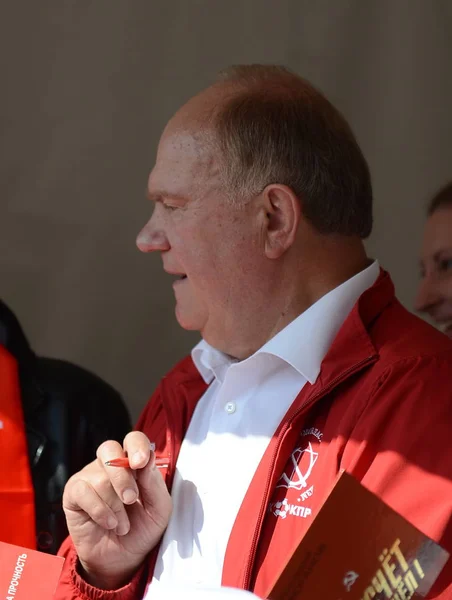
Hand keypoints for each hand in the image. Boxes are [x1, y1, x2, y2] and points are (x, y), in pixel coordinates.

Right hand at [62, 432, 171, 589]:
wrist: (122, 560)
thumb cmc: (142, 529)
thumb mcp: (158, 509)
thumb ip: (154, 483)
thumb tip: (148, 457)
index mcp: (134, 462)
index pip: (133, 439)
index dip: (136, 446)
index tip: (141, 463)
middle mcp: (110, 465)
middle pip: (109, 449)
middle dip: (122, 476)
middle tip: (131, 499)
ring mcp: (90, 477)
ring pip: (99, 477)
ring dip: (115, 506)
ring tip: (122, 525)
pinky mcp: (73, 494)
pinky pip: (83, 491)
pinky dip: (99, 510)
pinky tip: (108, 523)